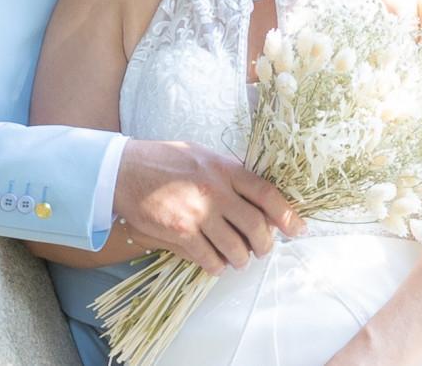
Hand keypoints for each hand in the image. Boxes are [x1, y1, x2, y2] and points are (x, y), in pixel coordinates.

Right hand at [112, 139, 304, 274]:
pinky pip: (209, 258)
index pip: (266, 193)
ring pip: (235, 248)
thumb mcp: (202, 156)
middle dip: (265, 244)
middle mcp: (215, 190)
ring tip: (238, 259)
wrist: (124, 170)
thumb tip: (256, 198)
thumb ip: (228, 175)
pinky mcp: (180, 232)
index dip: (287, 214)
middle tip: (263, 249)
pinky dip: (217, 266)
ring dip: (241, 259)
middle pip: (255, 226)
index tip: (298, 229)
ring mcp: (198, 213)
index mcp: (225, 168)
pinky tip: (216, 263)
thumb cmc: (164, 161)